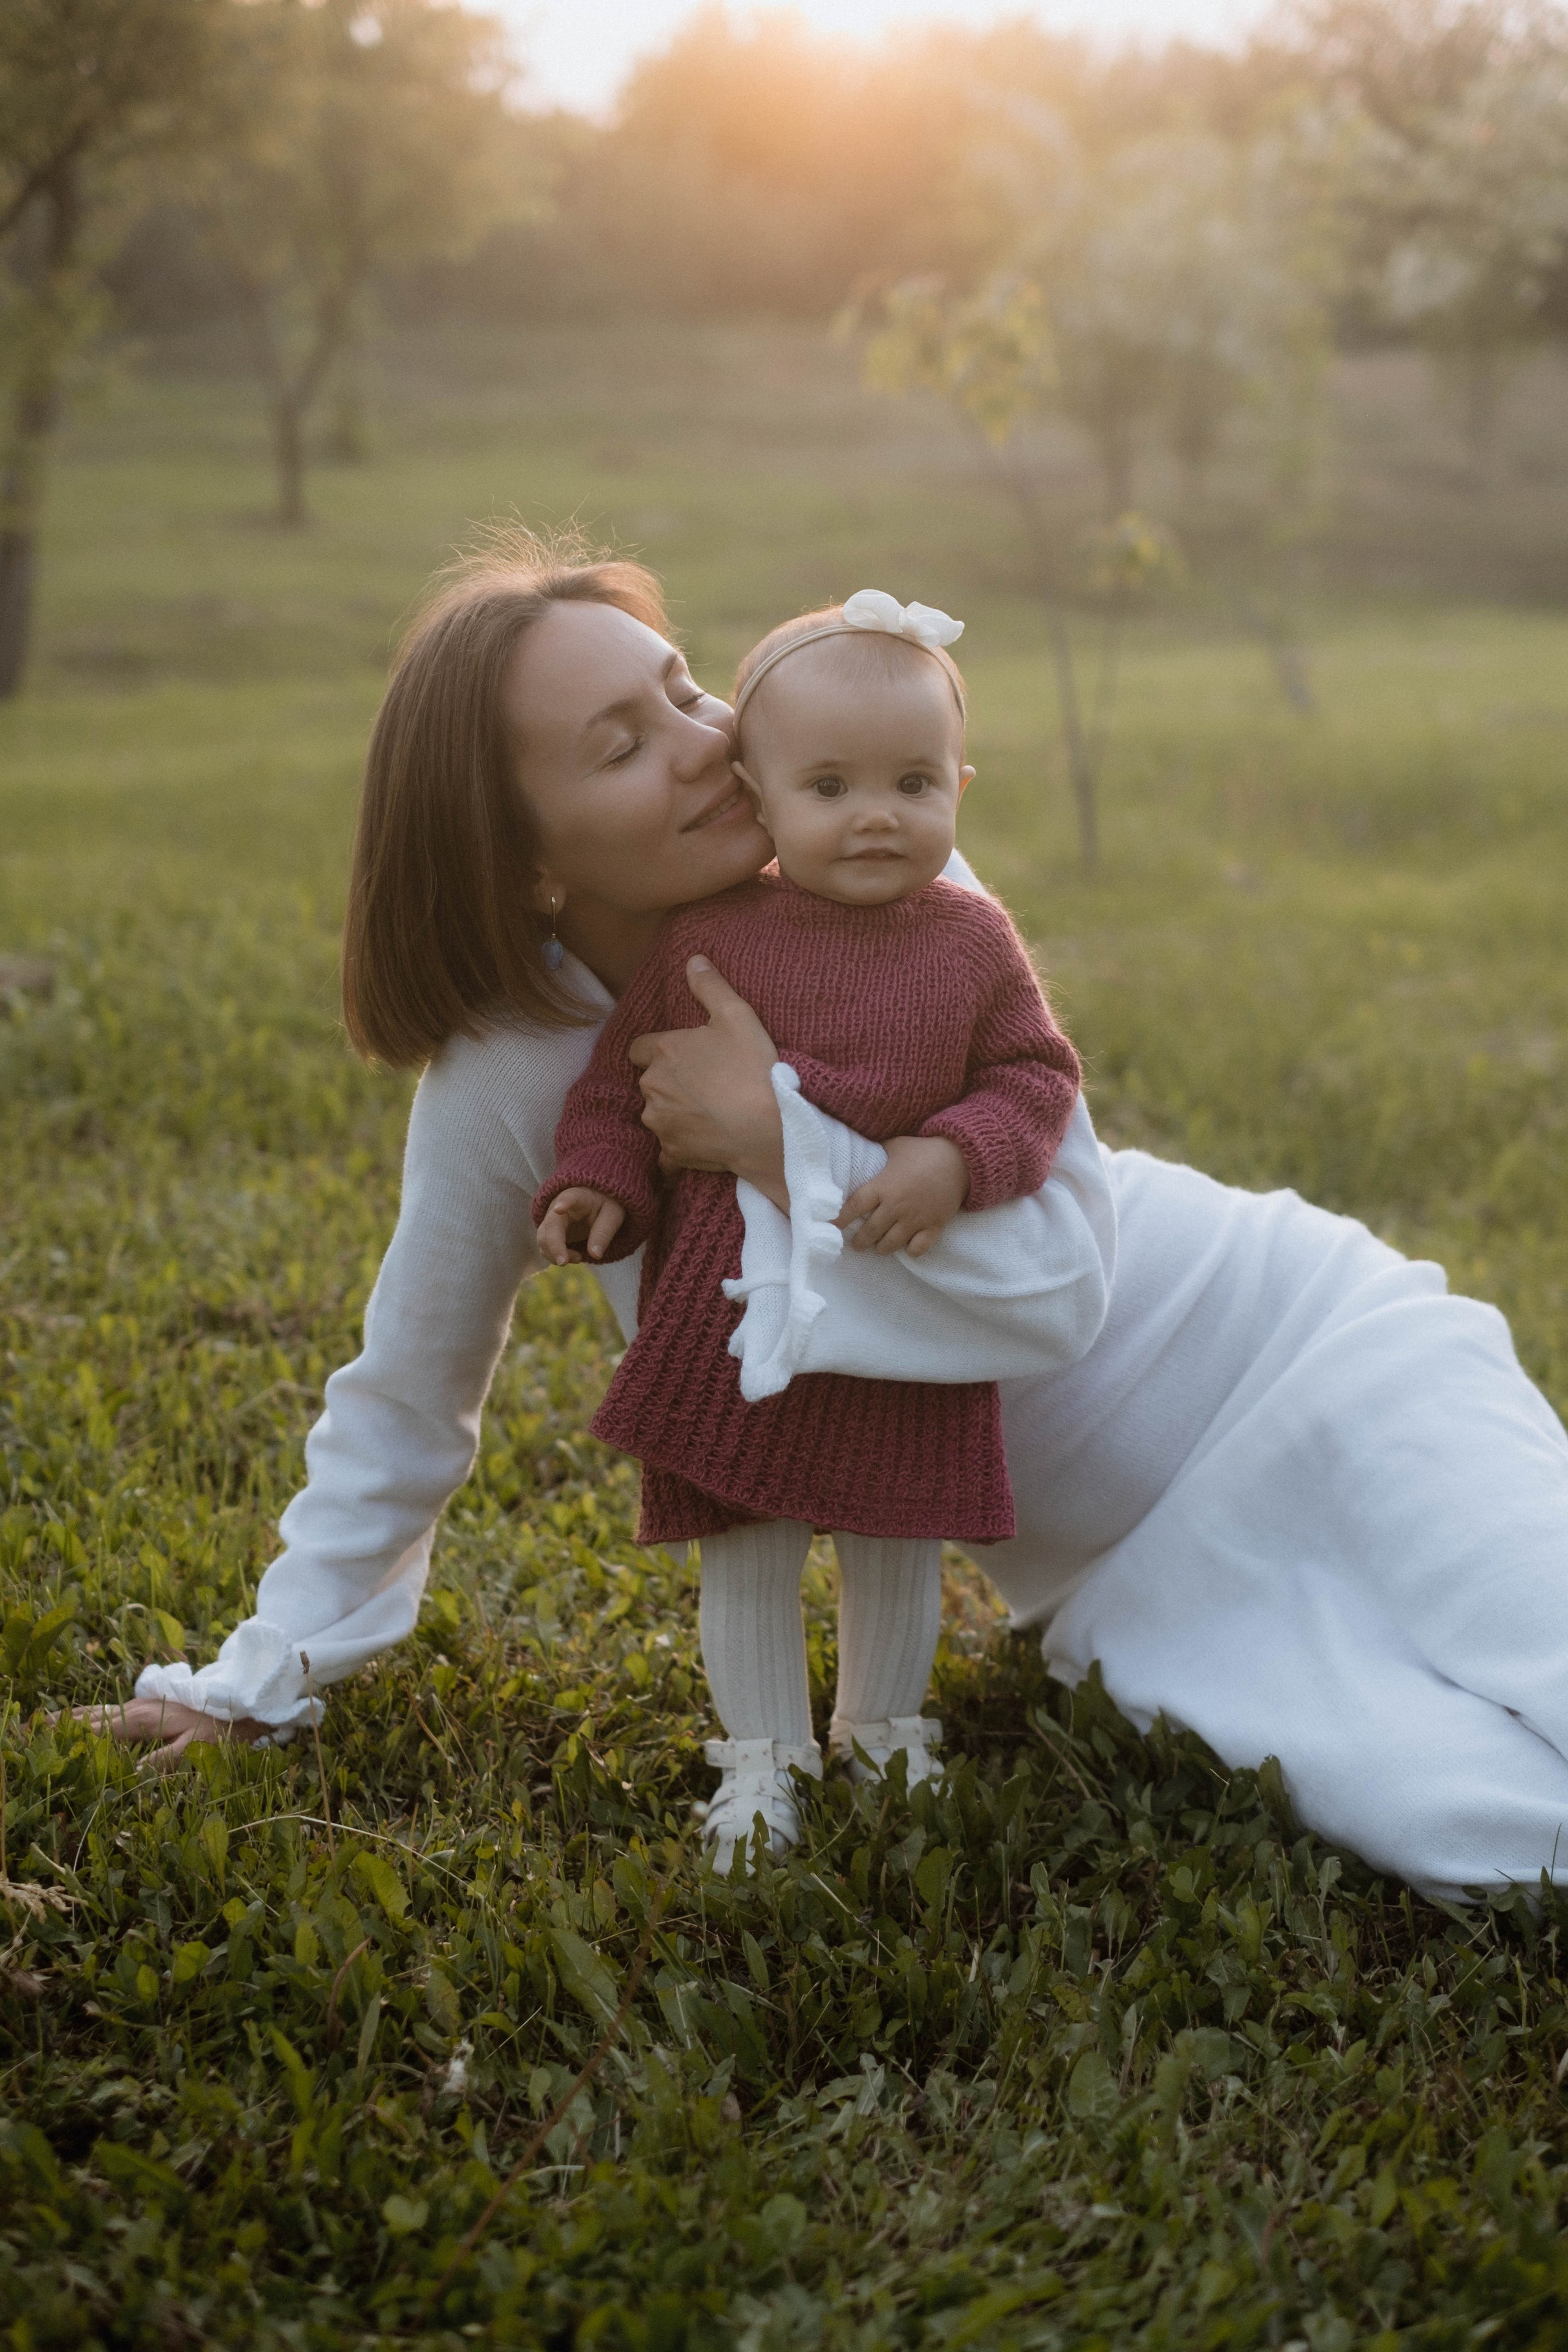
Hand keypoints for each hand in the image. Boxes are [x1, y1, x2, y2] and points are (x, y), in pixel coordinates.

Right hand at [59, 1697, 268, 1773]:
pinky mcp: (147, 1709)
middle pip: (88, 1718)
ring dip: (68, 1719)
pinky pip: (108, 1711)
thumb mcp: (196, 1750)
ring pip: (96, 1712)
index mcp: (142, 1720)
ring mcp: (140, 1707)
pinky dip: (86, 1715)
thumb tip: (126, 1780)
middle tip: (24, 1732)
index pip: (95, 1732)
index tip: (40, 1743)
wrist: (245, 1702)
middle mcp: (136, 1709)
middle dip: (57, 1727)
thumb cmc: (222, 1730)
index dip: (67, 1739)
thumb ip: (161, 1764)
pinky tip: (79, 1719)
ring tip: (40, 1723)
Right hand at [537, 1186, 625, 1263]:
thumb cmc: (605, 1206)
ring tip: (579, 1258)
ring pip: (543, 1239)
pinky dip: (556, 1257)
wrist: (596, 1203)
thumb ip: (603, 1233)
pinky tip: (575, 1257)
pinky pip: (545, 1247)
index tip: (559, 1208)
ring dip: (555, 1254)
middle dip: (554, 1245)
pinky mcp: (550, 1233)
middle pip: (549, 1225)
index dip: (563, 1203)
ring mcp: (551, 1220)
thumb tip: (595, 1255)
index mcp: (577, 1196)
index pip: (568, 1197)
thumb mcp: (612, 1216)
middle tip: (564, 1262)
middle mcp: (558, 1206)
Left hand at [628, 957, 786, 1208]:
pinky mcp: (672, 1154)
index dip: (659, 1049)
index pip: (639, 1047)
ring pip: (658, 1114)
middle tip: (705, 1082)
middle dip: (669, 1081)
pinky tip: (704, 1140)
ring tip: (709, 1112)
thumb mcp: (737, 1016)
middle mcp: (652, 1087)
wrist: (771, 1129)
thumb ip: (711, 986)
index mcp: (663, 1051)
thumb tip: (693, 960)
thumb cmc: (754, 1069)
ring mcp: (660, 1123)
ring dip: (674, 1112)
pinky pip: (668, 1150)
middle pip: (650, 1081)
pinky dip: (681, 1145)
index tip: (683, 1054)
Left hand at [840, 1135, 969, 1257]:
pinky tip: (907, 1246)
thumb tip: (860, 1148)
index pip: (854, 1207)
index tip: (832, 1225)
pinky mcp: (934, 1226)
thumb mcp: (896, 1145)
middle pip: (869, 1232)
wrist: (960, 1159)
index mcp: (883, 1186)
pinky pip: (917, 1249)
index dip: (840, 1219)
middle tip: (856, 1243)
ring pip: (890, 1245)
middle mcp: (896, 1206)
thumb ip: (877, 1152)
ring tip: (878, 1247)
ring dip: (881, 1248)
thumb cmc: (924, 1150)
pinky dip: (910, 1250)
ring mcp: (915, 1219)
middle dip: (859, 1241)